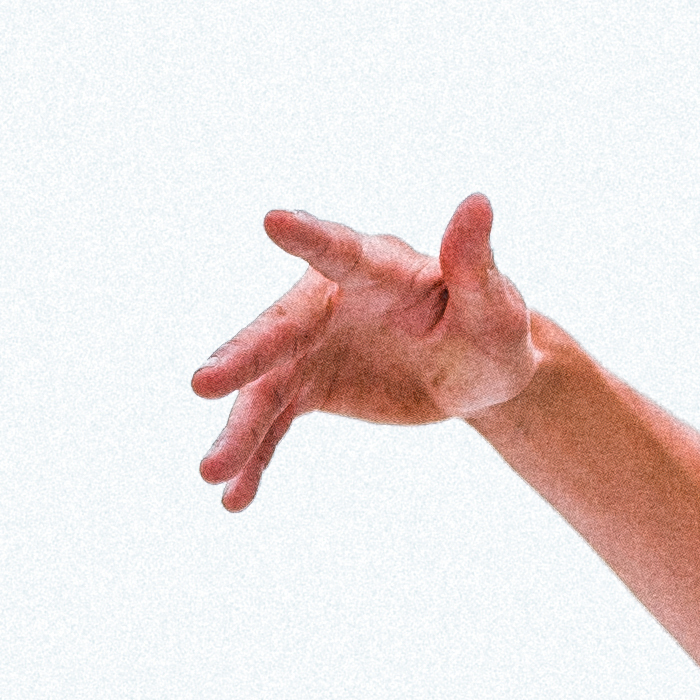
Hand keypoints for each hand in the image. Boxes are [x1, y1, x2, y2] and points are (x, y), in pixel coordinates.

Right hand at [190, 196, 536, 509]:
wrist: (476, 376)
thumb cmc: (492, 330)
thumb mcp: (496, 308)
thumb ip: (475, 264)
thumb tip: (478, 201)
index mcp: (378, 269)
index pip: (343, 253)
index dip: (311, 238)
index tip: (274, 220)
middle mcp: (331, 302)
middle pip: (281, 329)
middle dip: (244, 358)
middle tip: (203, 385)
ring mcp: (313, 346)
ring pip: (267, 386)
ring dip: (239, 429)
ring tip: (210, 473)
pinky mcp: (310, 385)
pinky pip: (275, 424)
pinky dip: (256, 460)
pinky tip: (234, 497)